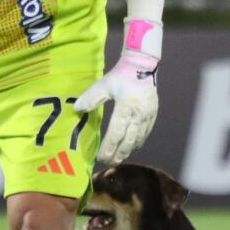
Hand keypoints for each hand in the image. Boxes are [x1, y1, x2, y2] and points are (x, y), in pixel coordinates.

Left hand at [75, 50, 159, 164]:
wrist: (143, 66)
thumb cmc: (122, 75)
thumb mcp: (105, 84)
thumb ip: (91, 97)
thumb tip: (77, 109)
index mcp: (126, 107)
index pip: (116, 132)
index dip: (109, 147)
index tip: (101, 157)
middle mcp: (138, 115)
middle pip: (128, 140)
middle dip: (118, 153)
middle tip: (108, 163)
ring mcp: (147, 116)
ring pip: (137, 139)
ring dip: (127, 151)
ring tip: (118, 159)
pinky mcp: (153, 115)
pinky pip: (145, 133)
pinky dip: (137, 143)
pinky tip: (131, 148)